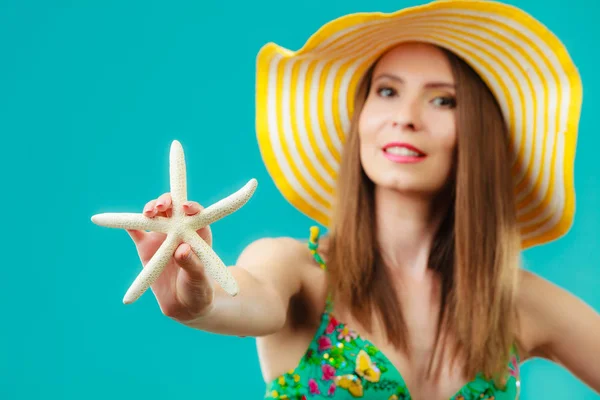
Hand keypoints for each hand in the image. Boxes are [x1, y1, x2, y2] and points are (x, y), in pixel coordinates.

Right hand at [125, 193, 214, 320]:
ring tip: (148, 214)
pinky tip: (121, 220)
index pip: (195, 214)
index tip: (185, 207)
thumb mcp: (198, 277)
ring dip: (150, 209)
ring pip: (154, 215)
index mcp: (198, 232)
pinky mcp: (145, 246)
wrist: (183, 305)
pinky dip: (127, 223)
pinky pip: (135, 231)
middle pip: (172, 208)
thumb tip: (182, 249)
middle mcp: (180, 229)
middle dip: (167, 201)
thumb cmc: (198, 288)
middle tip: (161, 206)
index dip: (191, 207)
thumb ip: (191, 263)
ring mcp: (161, 236)